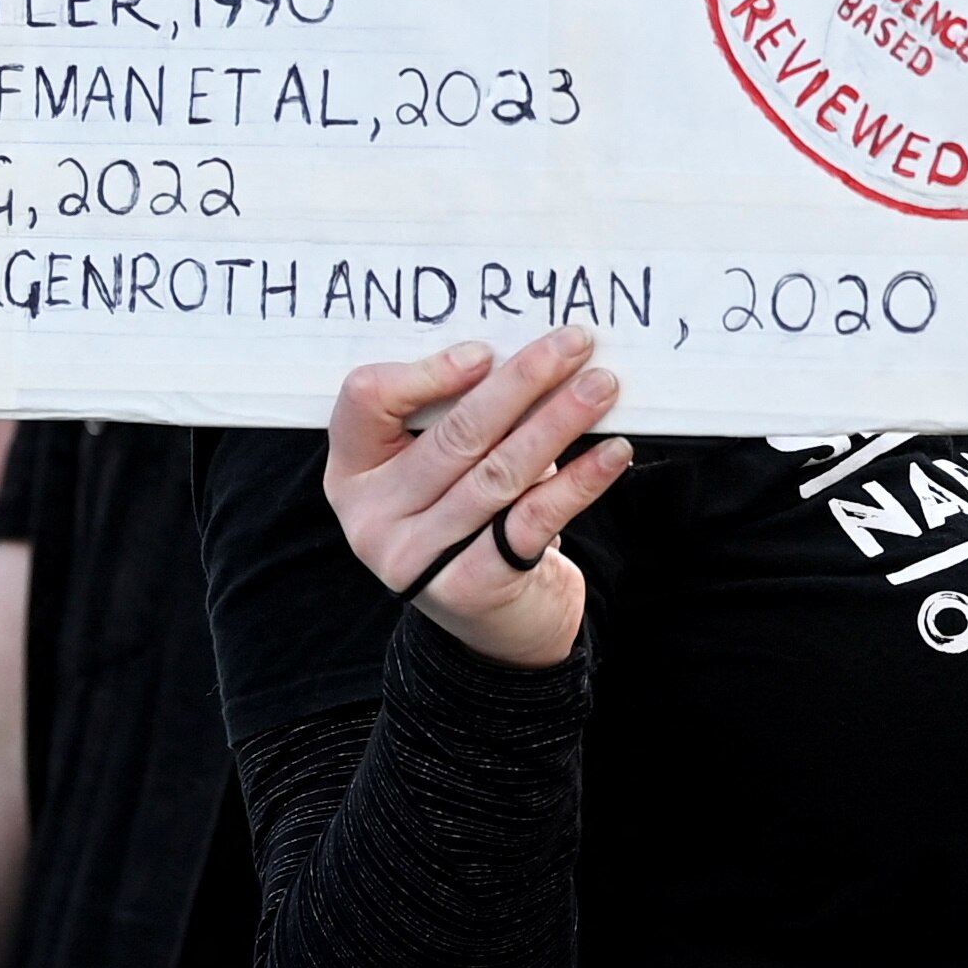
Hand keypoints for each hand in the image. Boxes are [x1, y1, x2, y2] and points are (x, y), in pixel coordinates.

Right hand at [325, 332, 630, 669]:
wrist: (496, 624)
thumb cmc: (472, 522)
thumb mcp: (443, 470)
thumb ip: (460, 418)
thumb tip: (532, 352)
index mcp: (353, 473)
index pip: (365, 400)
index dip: (426, 373)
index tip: (488, 352)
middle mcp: (372, 517)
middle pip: (453, 434)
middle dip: (522, 382)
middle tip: (574, 343)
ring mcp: (416, 557)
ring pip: (499, 472)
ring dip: (558, 422)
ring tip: (602, 387)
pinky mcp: (470, 585)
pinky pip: (534, 518)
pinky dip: (580, 481)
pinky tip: (614, 453)